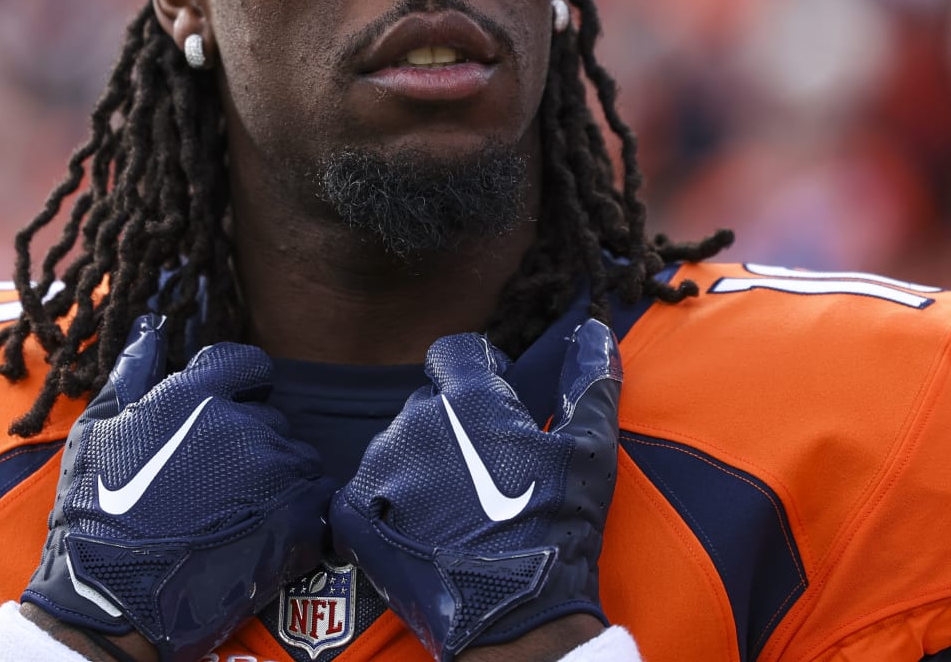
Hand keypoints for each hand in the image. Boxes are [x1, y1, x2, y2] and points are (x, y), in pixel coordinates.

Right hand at [23, 315, 336, 661]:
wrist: (112, 600)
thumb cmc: (95, 515)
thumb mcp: (98, 432)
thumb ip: (132, 372)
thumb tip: (152, 327)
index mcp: (196, 395)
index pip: (248, 365)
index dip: (242, 389)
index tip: (227, 415)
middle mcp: (242, 423)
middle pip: (272, 419)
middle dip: (252, 444)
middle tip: (217, 485)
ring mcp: (274, 471)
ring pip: (298, 460)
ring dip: (278, 482)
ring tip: (238, 517)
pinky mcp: (297, 519)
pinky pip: (319, 504)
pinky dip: (301, 518)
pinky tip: (266, 537)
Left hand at [329, 320, 622, 661]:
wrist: (515, 619)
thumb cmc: (556, 528)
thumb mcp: (587, 452)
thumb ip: (588, 383)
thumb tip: (596, 331)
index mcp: (465, 399)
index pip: (455, 353)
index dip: (480, 371)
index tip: (499, 401)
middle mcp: (411, 423)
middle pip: (428, 403)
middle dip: (454, 425)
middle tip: (487, 470)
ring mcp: (378, 469)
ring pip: (399, 447)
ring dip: (423, 464)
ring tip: (458, 508)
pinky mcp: (354, 514)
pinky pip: (369, 489)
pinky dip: (390, 504)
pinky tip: (424, 530)